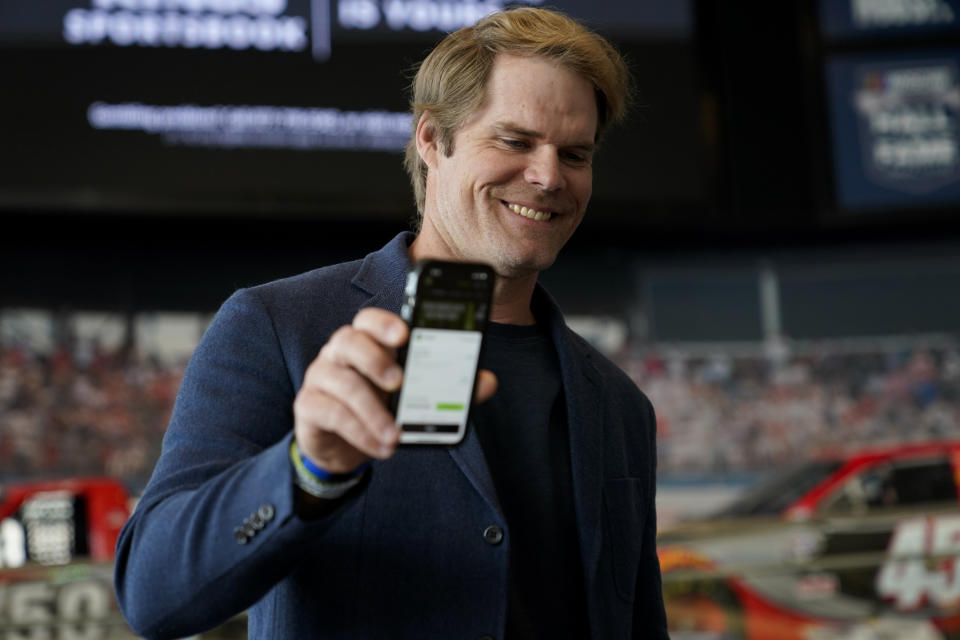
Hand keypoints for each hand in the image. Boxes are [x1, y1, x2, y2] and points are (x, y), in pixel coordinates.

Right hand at [293, 307, 497, 474]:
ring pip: (341, 383)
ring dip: (372, 412)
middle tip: (399, 383)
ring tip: (395, 436)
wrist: (344, 445)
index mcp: (367, 341)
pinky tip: (380, 447)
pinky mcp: (309, 406)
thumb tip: (487, 382)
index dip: (384, 323)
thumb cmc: (382, 406)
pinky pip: (331, 414)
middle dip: (375, 359)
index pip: (369, 320)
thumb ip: (449, 387)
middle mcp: (339, 353)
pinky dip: (359, 432)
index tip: (405, 334)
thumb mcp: (415, 397)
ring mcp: (320, 377)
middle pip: (348, 341)